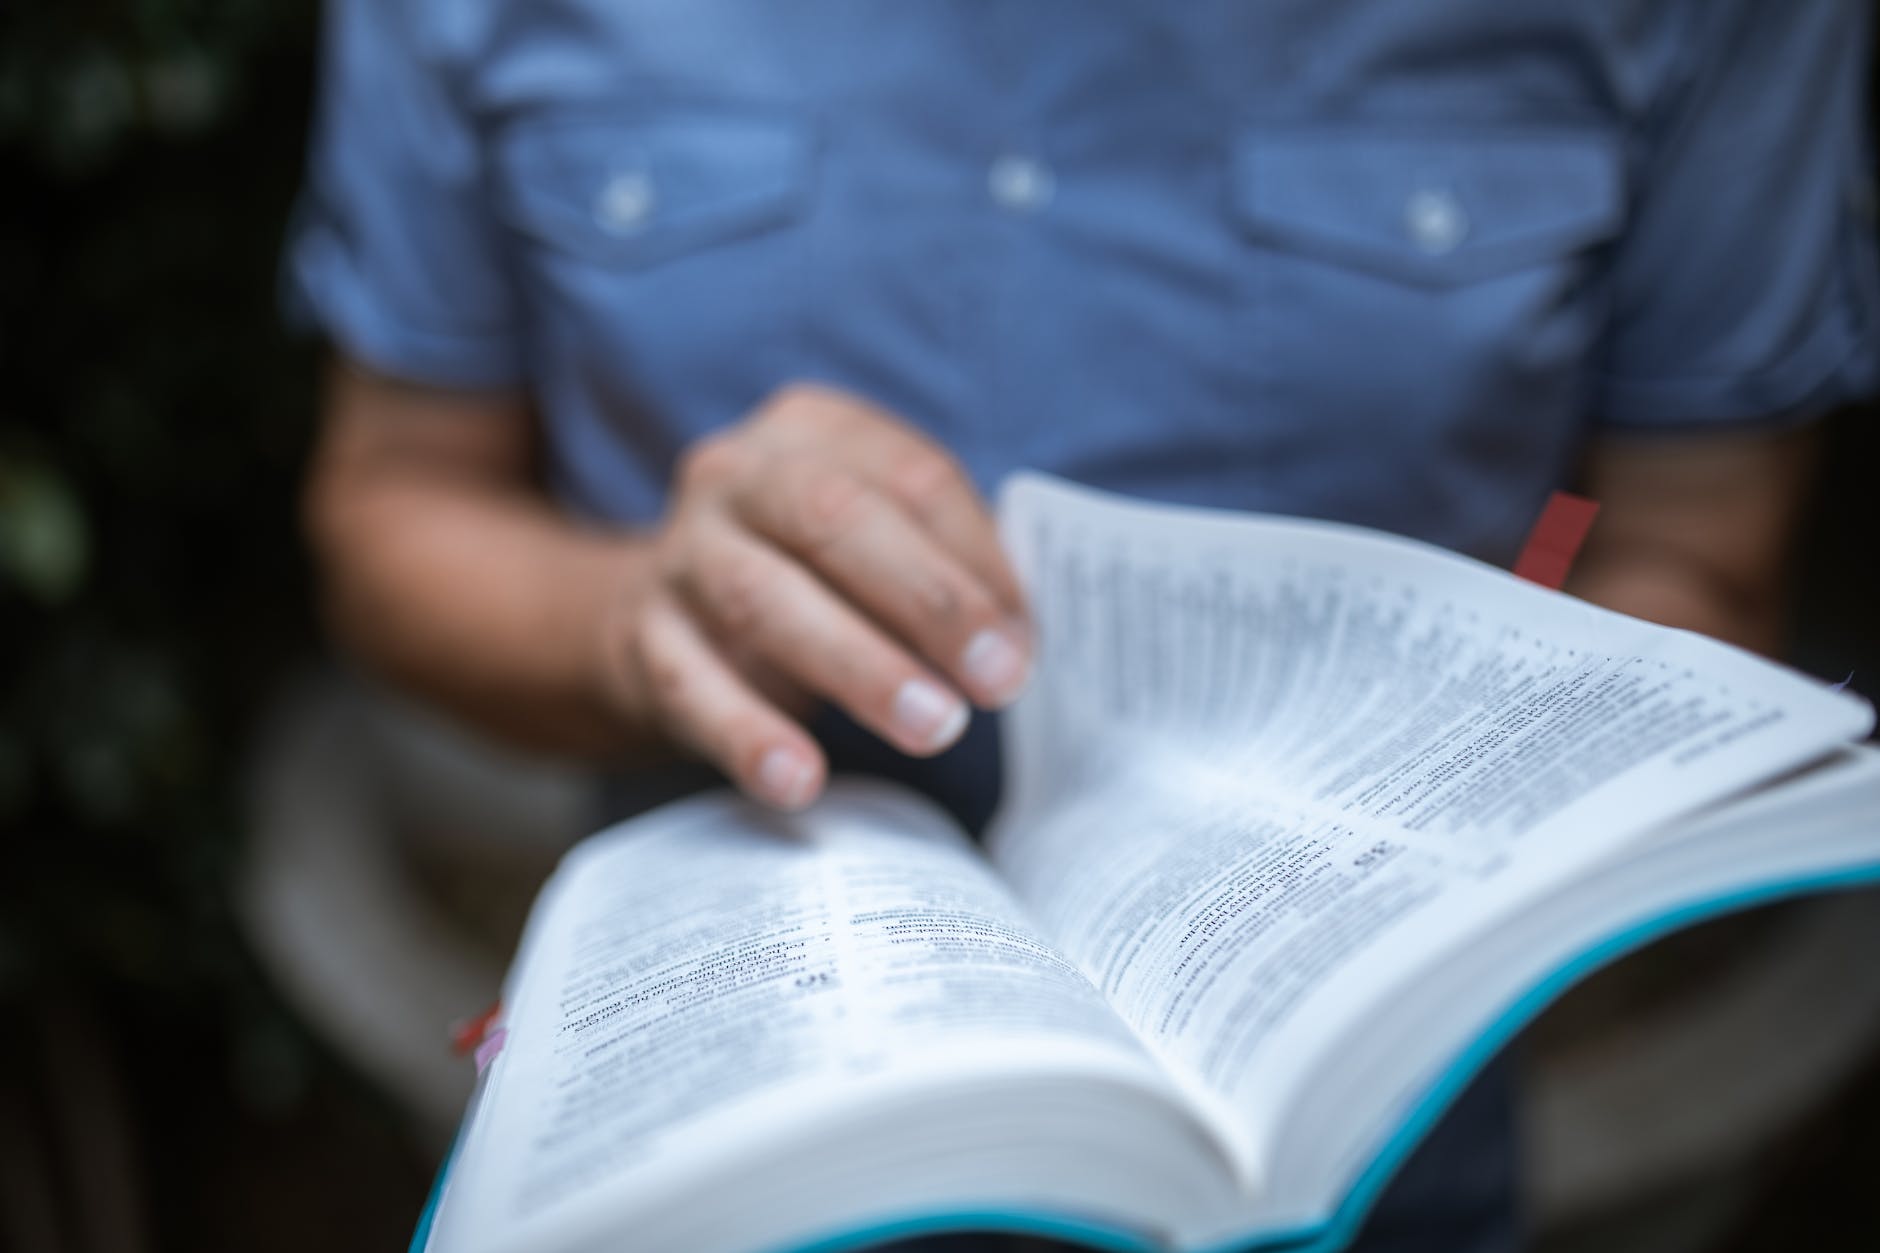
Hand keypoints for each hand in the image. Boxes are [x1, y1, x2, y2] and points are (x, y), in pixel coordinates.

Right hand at [604, 383, 1031, 808]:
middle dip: (929, 601)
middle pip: (835, 519)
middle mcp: (735, 475)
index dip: (976, 555)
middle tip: (999, 681)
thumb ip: (944, 565)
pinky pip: (693, 689)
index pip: (910, 476)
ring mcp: (680, 555)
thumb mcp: (875, 540)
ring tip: (934, 727)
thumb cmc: (810, 571)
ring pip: (764, 600)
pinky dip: (749, 738)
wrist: (660, 611)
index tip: (1024, 635)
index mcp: (812, 430)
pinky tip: (802, 781)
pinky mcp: (643, 640)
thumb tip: (1015, 638)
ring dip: (860, 667)